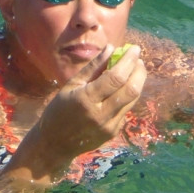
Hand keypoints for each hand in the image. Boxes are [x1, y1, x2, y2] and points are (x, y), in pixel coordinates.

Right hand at [15, 45, 146, 177]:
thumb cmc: (59, 110)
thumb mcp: (71, 85)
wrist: (54, 144)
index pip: (115, 78)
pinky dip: (126, 96)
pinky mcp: (113, 132)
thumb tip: (111, 48)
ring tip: (134, 70)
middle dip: (139, 71)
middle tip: (138, 59)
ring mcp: (109, 126)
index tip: (134, 49)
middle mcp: (101, 114)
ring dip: (136, 82)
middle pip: (130, 90)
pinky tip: (120, 89)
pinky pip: (125, 110)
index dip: (128, 61)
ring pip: (132, 100)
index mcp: (86, 99)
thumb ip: (93, 67)